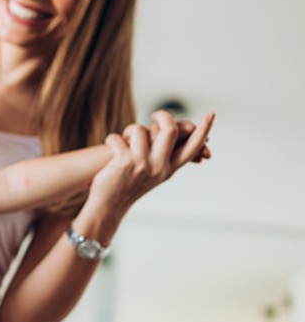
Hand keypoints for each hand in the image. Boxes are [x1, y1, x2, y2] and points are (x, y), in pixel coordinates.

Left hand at [87, 110, 213, 217]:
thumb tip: (176, 131)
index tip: (212, 114)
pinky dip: (112, 138)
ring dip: (128, 131)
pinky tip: (110, 145)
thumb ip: (163, 155)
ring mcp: (142, 164)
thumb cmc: (127, 186)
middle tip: (155, 115)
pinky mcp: (124, 162)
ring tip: (123, 139)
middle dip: (163, 116)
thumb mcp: (152, 174)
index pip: (192, 147)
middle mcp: (159, 167)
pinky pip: (118, 137)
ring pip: (140, 130)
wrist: (108, 207)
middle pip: (170, 130)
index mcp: (168, 169)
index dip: (203, 130)